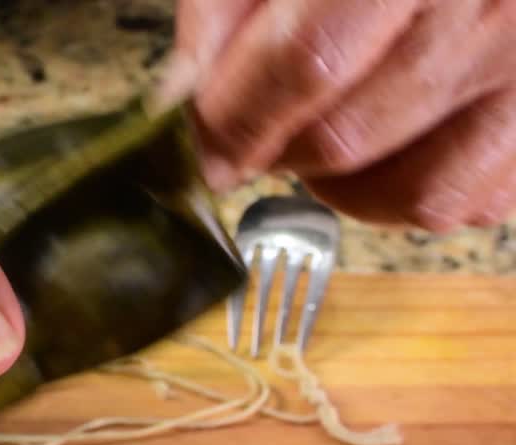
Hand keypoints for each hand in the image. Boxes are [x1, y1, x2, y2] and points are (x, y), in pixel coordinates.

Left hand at [162, 0, 515, 230]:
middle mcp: (492, 8)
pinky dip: (408, 195)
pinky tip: (386, 147)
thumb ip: (226, 5)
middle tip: (257, 126)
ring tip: (322, 129)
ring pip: (412, 192)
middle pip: (345, 136)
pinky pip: (470, 201)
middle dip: (275, 148)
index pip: (306, 61)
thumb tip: (182, 94)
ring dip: (341, 183)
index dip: (234, 118)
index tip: (199, 143)